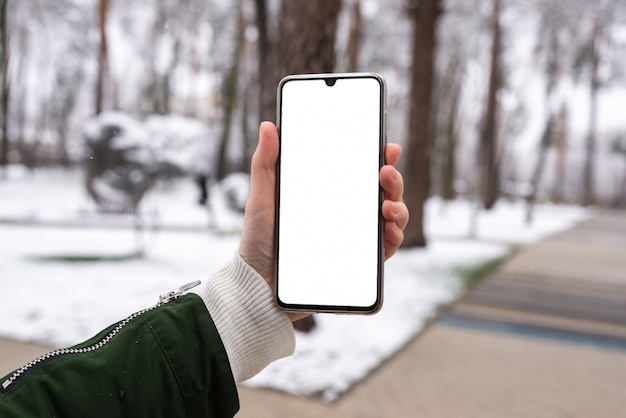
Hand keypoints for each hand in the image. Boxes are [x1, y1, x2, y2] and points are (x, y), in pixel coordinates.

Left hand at [239, 122, 408, 320]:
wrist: (259, 284)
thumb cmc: (259, 240)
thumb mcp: (262, 198)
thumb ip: (265, 163)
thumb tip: (268, 125)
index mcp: (329, 195)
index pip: (360, 172)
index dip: (378, 157)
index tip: (387, 146)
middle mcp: (346, 214)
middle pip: (381, 192)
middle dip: (393, 179)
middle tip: (386, 171)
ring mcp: (354, 238)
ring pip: (389, 218)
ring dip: (398, 208)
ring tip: (388, 207)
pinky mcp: (358, 263)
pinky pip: (384, 250)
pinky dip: (393, 239)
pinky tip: (389, 230)